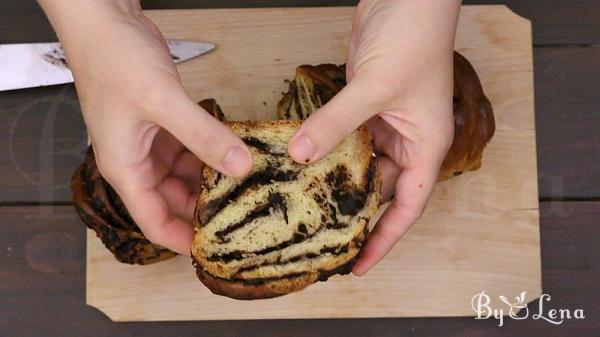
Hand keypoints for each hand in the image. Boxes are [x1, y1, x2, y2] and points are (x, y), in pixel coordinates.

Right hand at [39, 0, 252, 254]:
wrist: (104, 21)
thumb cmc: (114, 60)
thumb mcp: (162, 102)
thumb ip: (203, 136)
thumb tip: (240, 167)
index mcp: (126, 169)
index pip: (155, 222)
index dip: (184, 239)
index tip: (218, 248)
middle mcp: (138, 162)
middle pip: (175, 201)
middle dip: (206, 207)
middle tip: (246, 212)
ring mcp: (152, 142)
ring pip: (187, 175)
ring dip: (214, 178)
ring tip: (250, 183)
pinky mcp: (165, 123)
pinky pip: (192, 148)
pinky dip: (212, 152)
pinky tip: (237, 152)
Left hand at [288, 0, 459, 273]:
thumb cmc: (414, 38)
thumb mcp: (375, 87)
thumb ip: (337, 123)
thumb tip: (300, 155)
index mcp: (425, 146)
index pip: (407, 206)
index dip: (386, 239)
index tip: (360, 263)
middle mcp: (406, 141)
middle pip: (380, 189)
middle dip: (353, 212)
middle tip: (319, 237)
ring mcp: (383, 123)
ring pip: (358, 164)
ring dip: (334, 180)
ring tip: (303, 205)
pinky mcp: (363, 106)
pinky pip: (344, 138)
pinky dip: (326, 149)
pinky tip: (302, 162)